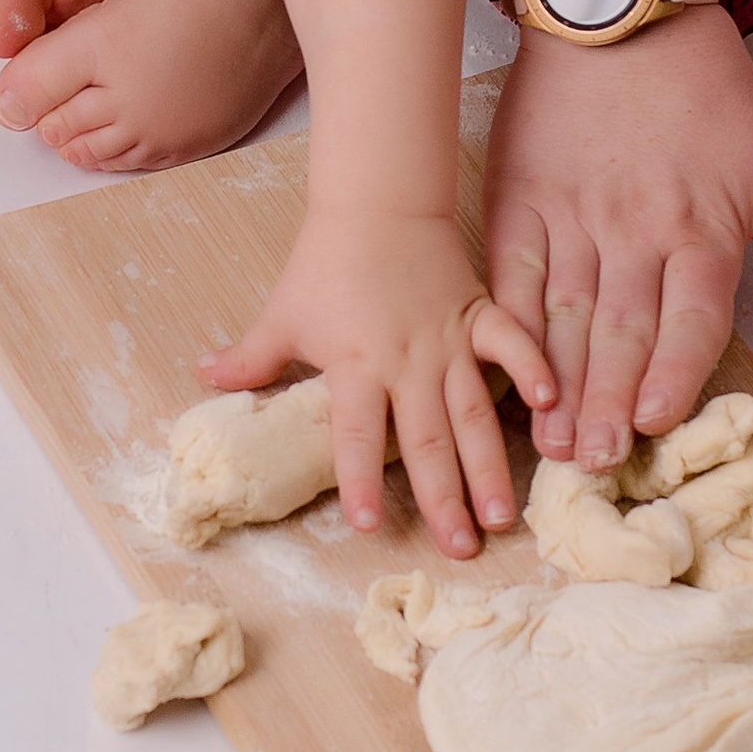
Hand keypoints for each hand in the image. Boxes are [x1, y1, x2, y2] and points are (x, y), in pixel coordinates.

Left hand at [197, 208, 552, 557]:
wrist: (377, 201)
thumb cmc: (326, 260)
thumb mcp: (282, 312)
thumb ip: (250, 356)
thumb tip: (202, 379)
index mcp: (356, 364)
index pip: (357, 433)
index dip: (360, 479)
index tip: (367, 526)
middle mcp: (406, 361)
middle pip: (426, 439)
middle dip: (444, 498)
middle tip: (460, 550)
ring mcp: (448, 340)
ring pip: (473, 413)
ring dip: (490, 465)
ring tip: (504, 516)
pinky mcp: (478, 315)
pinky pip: (512, 345)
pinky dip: (532, 370)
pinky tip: (550, 403)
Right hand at [482, 13, 752, 473]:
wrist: (621, 4)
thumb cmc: (705, 86)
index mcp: (702, 226)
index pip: (690, 316)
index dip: (673, 372)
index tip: (656, 421)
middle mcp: (636, 228)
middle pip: (622, 330)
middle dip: (607, 402)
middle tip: (594, 461)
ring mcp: (573, 215)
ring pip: (564, 314)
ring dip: (558, 383)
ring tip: (551, 440)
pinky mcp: (522, 197)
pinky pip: (512, 274)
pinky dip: (508, 326)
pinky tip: (510, 370)